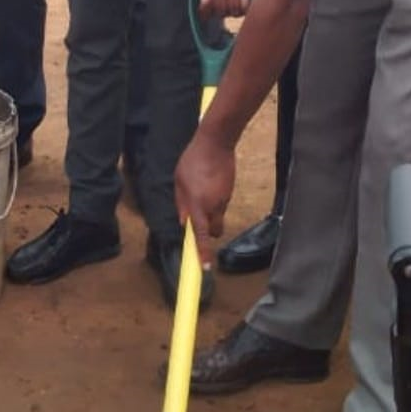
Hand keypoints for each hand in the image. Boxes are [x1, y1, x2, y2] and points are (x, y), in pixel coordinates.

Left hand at [174, 127, 236, 267]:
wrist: (216, 143)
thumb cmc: (193, 160)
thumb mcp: (179, 181)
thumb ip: (181, 203)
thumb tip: (183, 221)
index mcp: (197, 205)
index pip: (200, 235)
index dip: (203, 252)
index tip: (206, 268)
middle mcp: (213, 206)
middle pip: (213, 231)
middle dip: (207, 231)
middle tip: (197, 216)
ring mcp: (224, 200)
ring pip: (218, 216)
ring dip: (210, 212)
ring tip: (201, 189)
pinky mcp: (231, 192)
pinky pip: (222, 204)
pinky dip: (215, 200)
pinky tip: (210, 182)